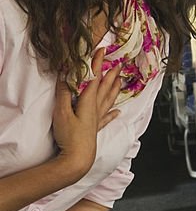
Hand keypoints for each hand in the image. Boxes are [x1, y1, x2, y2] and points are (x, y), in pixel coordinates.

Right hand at [52, 49, 121, 175]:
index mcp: (88, 102)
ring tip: (120, 80)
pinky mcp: (95, 130)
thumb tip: (66, 76)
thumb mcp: (61, 112)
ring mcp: (97, 120)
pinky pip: (106, 118)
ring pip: (107, 100)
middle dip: (110, 74)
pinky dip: (112, 113)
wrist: (77, 159)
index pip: (94, 79)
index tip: (102, 51)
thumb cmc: (70, 136)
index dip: (97, 64)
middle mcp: (95, 109)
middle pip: (104, 88)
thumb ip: (64, 93)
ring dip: (113, 89)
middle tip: (119, 63)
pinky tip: (118, 112)